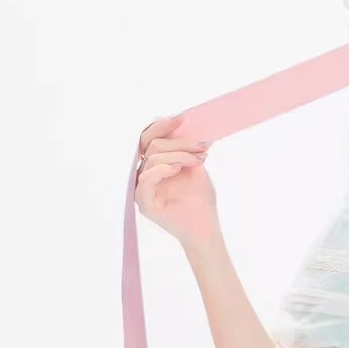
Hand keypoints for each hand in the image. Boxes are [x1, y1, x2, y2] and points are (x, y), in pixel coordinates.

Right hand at [135, 115, 217, 246]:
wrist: (206, 227)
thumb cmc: (201, 199)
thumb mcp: (195, 164)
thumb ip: (185, 146)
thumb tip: (182, 122)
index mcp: (154, 165)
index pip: (148, 138)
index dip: (162, 126)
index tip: (182, 120)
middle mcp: (145, 174)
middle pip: (151, 145)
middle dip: (178, 141)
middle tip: (201, 145)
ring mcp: (142, 189)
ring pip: (152, 158)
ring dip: (179, 154)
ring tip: (198, 159)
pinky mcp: (144, 203)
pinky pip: (146, 179)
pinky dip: (162, 169)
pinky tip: (177, 168)